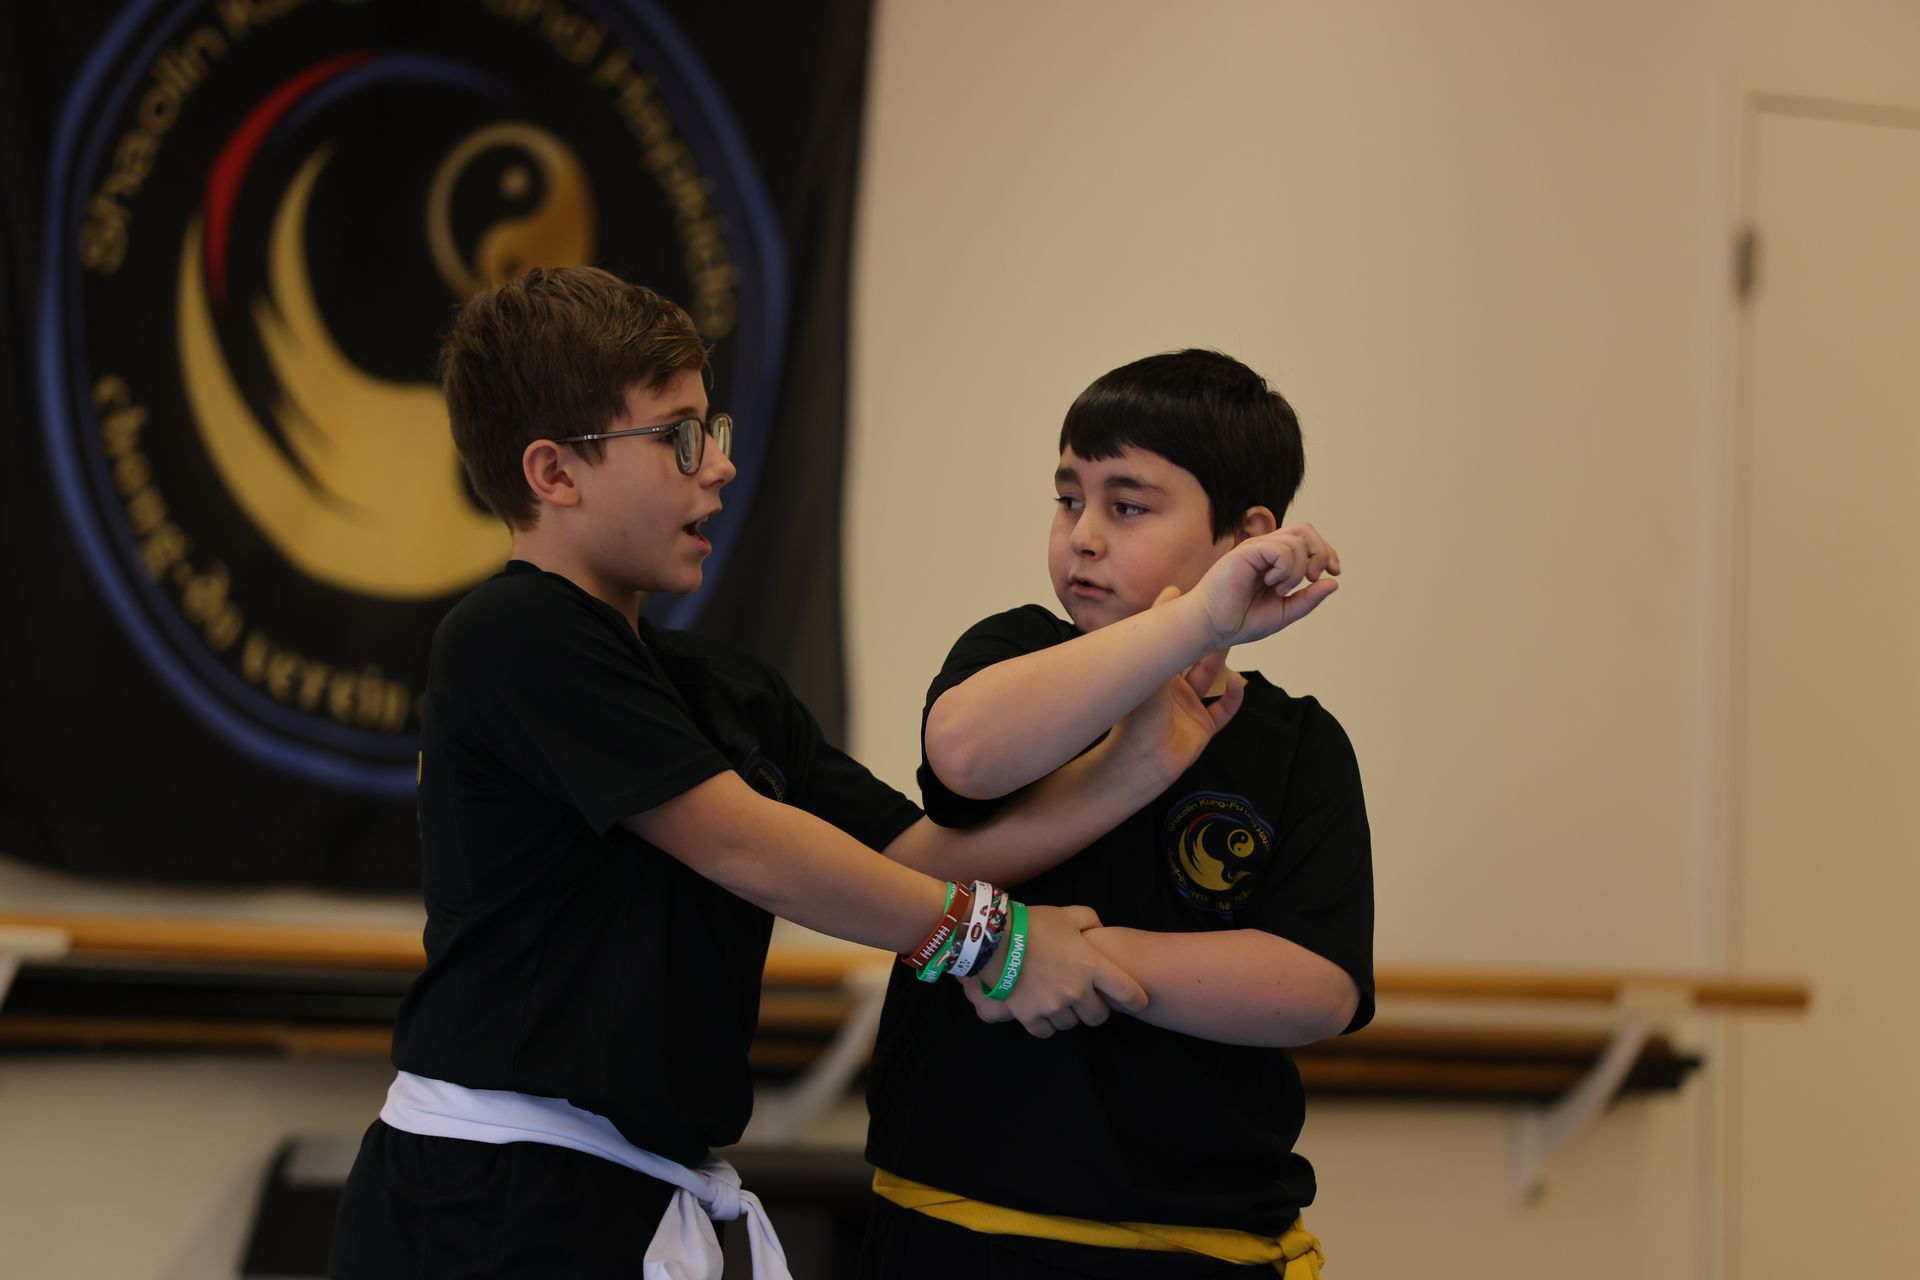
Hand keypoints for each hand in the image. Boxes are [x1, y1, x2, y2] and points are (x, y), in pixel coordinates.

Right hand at [960, 904, 1148, 1036]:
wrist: (994, 940)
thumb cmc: (1034, 925)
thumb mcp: (1067, 914)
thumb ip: (1089, 920)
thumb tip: (1098, 930)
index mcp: (1092, 966)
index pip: (1128, 994)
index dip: (1137, 1001)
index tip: (1135, 1003)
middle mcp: (1077, 991)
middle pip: (1099, 1017)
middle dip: (1095, 1009)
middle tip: (1085, 998)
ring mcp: (1054, 1007)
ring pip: (1072, 1025)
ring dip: (1069, 1015)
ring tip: (1058, 1000)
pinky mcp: (1031, 1017)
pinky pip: (1047, 1031)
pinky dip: (1046, 1024)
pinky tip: (1042, 1011)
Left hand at [1108, 586, 1246, 785]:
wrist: (1139, 761)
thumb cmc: (1136, 716)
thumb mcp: (1149, 669)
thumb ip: (1161, 635)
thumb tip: (1168, 592)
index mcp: (1156, 677)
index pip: (1173, 647)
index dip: (1186, 628)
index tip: (1198, 605)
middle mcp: (1172, 690)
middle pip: (1194, 661)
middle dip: (1208, 640)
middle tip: (1223, 617)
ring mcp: (1188, 709)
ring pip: (1211, 682)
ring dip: (1222, 665)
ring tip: (1234, 640)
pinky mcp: (1202, 728)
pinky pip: (1223, 711)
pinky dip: (1233, 698)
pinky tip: (1239, 682)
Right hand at [1188, 524, 1340, 648]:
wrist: (1211, 627)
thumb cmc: (1240, 620)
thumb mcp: (1285, 612)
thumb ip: (1308, 599)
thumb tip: (1333, 583)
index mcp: (1274, 560)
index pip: (1307, 539)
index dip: (1326, 552)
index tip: (1334, 572)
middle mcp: (1265, 549)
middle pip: (1305, 531)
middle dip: (1320, 553)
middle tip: (1311, 579)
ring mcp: (1255, 549)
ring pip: (1296, 541)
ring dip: (1298, 570)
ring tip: (1280, 589)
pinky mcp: (1246, 552)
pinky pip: (1281, 549)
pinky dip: (1285, 568)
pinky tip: (1272, 583)